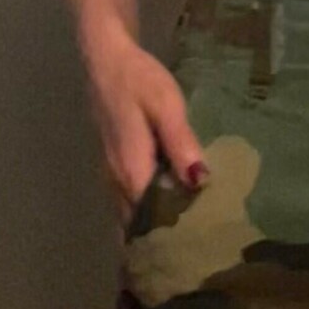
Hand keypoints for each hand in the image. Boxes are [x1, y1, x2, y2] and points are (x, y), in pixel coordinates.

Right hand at [78, 31, 210, 231]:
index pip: (152, 221)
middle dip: (163, 239)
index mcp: (132, 172)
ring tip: (190, 236)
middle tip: (199, 248)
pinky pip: (129, 202)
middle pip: (139, 225)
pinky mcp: (115, 166)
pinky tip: (171, 208)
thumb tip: (200, 183)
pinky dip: (146, 213)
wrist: (107, 60)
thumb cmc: (139, 81)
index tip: (202, 246)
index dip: (174, 237)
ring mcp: (112, 176)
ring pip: (131, 216)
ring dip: (154, 227)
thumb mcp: (167, 107)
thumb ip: (182, 145)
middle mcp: (117, 182)